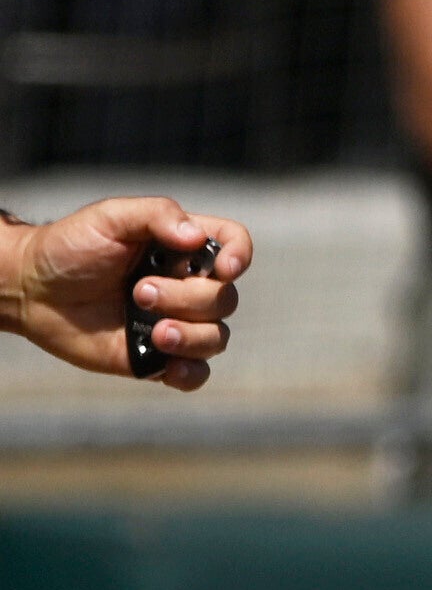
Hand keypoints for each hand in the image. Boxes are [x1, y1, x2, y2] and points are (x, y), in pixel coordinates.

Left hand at [0, 197, 248, 386]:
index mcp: (183, 249)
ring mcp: (174, 322)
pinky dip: (191, 373)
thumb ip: (156, 215)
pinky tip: (168, 367)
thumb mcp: (110, 217)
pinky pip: (196, 374)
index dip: (240, 256)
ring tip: (153, 332)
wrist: (31, 290)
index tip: (224, 268)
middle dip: (186, 298)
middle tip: (138, 292)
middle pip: (225, 298)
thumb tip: (196, 237)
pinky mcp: (157, 358)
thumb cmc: (69, 247)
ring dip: (191, 336)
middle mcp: (186, 286)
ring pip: (216, 338)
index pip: (233, 245)